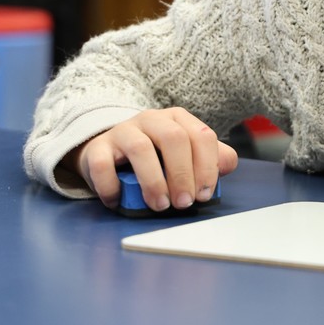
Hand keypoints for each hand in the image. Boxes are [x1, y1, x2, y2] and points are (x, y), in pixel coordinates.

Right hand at [65, 108, 238, 210]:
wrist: (108, 152)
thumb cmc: (154, 156)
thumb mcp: (185, 154)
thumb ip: (210, 158)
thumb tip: (227, 165)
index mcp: (178, 119)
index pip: (201, 136)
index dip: (207, 166)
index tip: (204, 194)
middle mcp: (152, 119)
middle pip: (174, 139)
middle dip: (182, 174)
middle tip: (184, 203)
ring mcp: (123, 131)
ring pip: (140, 149)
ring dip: (154, 181)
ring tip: (159, 205)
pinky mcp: (97, 148)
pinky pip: (102, 164)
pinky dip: (111, 185)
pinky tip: (118, 200)